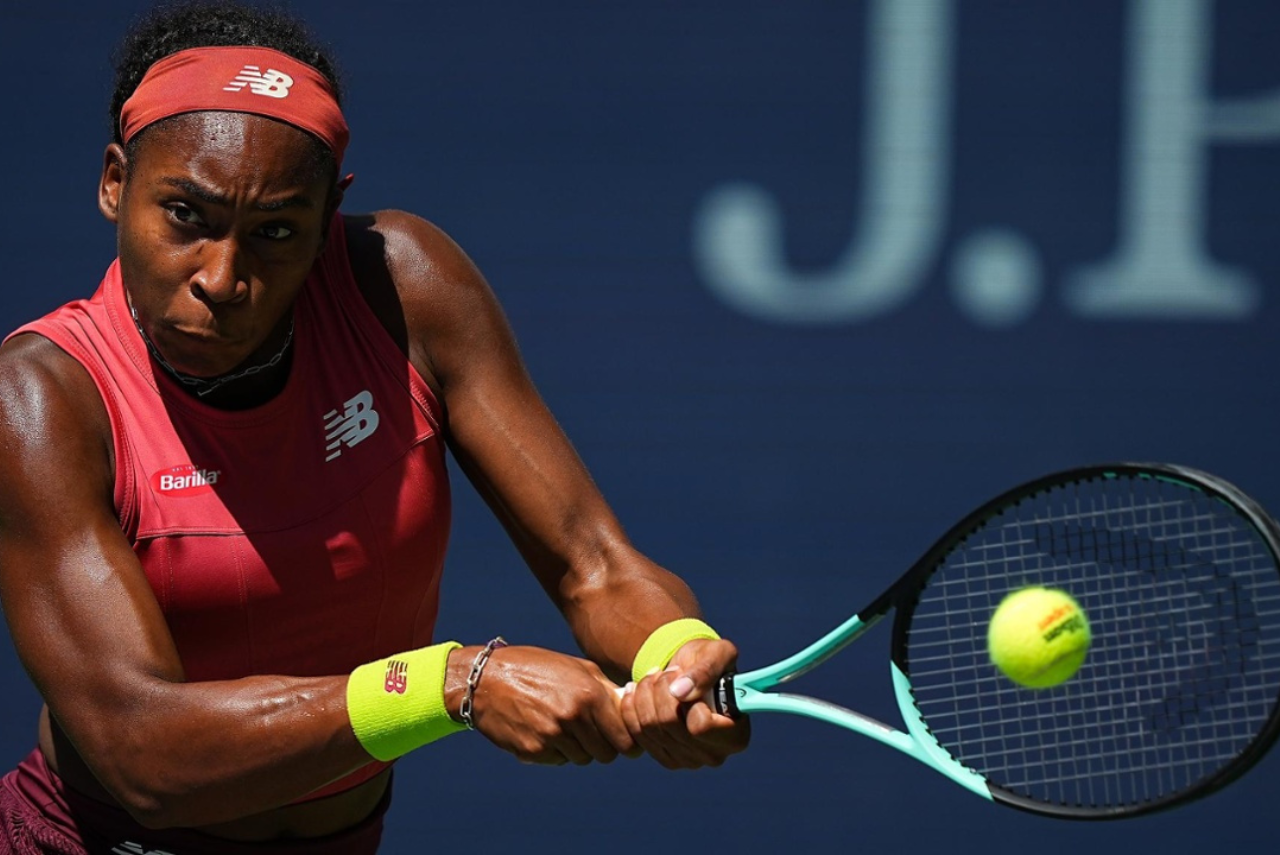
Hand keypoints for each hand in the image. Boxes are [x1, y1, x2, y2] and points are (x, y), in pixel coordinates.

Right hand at [457, 645, 634, 764]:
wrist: (486, 679)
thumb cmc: (535, 667)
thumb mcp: (576, 667)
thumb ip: (606, 688)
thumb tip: (632, 704)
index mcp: (589, 694)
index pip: (625, 738)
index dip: (628, 741)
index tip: (625, 741)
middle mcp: (573, 716)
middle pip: (607, 754)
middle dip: (603, 746)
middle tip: (591, 732)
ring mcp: (553, 736)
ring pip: (583, 759)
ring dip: (578, 748)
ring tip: (562, 726)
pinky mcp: (533, 750)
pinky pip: (557, 761)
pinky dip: (555, 751)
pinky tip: (542, 729)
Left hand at [618, 637, 750, 768]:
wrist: (690, 673)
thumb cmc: (710, 662)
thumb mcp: (717, 653)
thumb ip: (705, 670)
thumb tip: (681, 693)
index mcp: (736, 736)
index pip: (700, 726)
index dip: (687, 698)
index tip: (684, 676)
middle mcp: (714, 755)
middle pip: (669, 726)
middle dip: (661, 689)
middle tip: (666, 672)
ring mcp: (687, 760)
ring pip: (649, 728)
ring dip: (645, 694)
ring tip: (654, 677)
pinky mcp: (664, 757)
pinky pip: (636, 734)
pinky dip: (631, 707)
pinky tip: (636, 689)